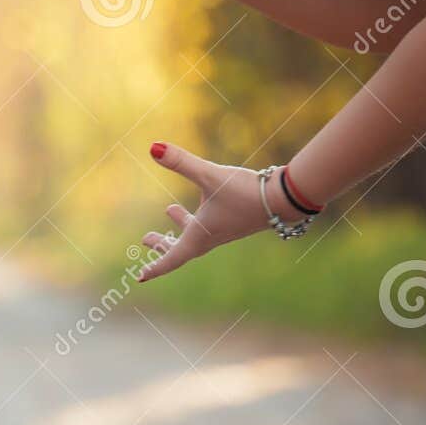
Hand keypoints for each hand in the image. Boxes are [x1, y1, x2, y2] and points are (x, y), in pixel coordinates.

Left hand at [136, 143, 291, 281]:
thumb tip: (153, 147)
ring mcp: (225, 231)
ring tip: (169, 209)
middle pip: (181, 249)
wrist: (286, 198)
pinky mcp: (236, 221)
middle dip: (163, 245)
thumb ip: (181, 162)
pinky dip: (198, 218)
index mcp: (199, 236)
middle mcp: (211, 238)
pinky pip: (211, 226)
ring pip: (196, 235)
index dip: (154, 268)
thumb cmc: (245, 191)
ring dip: (180, 226)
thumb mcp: (209, 175)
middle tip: (145, 239)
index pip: (171, 259)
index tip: (139, 278)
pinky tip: (203, 200)